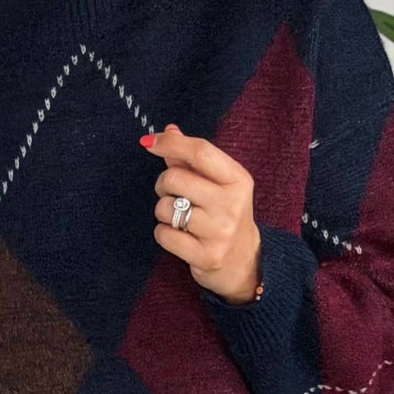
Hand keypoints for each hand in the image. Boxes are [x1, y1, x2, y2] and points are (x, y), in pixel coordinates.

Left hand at [141, 122, 261, 303]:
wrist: (244, 262)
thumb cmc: (225, 215)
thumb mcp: (218, 184)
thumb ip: (193, 158)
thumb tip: (168, 131)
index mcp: (237, 179)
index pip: (200, 151)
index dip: (170, 144)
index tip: (149, 143)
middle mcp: (232, 204)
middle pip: (175, 178)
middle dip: (163, 183)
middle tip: (171, 193)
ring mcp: (220, 232)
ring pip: (166, 207)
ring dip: (164, 211)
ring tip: (179, 218)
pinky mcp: (206, 256)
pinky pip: (164, 235)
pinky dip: (164, 233)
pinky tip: (180, 236)